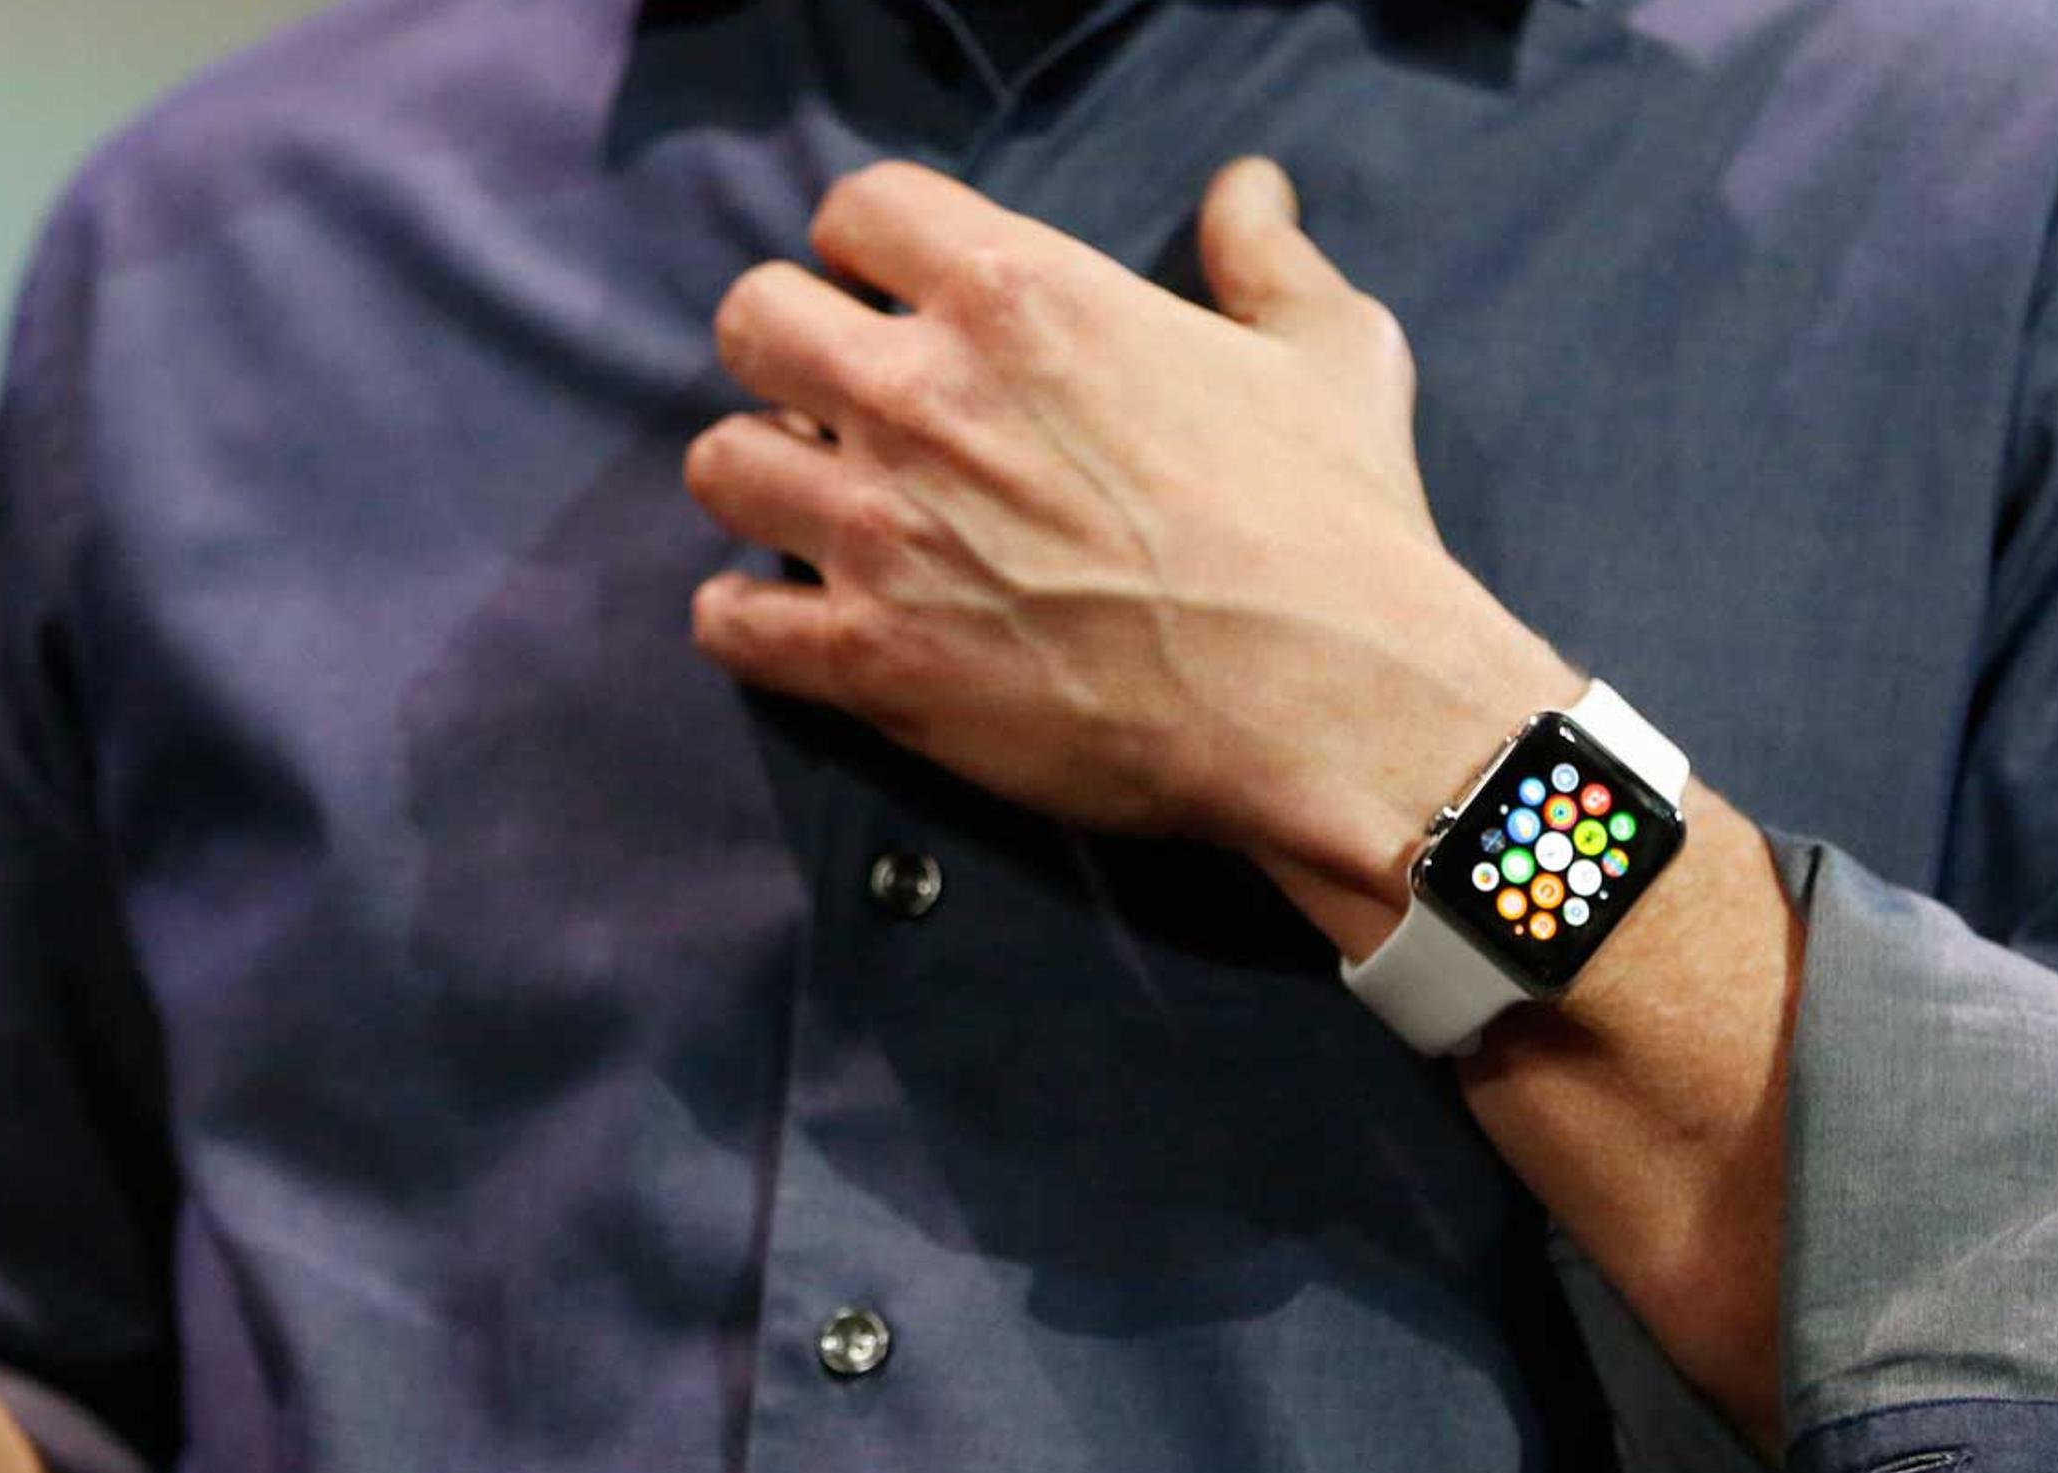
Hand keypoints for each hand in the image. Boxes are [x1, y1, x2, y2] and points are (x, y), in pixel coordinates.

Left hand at [683, 157, 1583, 946]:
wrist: (1328, 698)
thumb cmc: (1337, 522)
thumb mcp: (1329, 347)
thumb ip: (1264, 255)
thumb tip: (1249, 188)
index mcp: (1020, 294)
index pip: (856, 210)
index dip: (867, 250)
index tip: (894, 295)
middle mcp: (925, 398)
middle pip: (753, 320)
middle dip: (787, 351)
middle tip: (841, 401)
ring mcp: (884, 531)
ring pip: (719, 462)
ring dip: (761, 479)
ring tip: (818, 507)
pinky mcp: (872, 660)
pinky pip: (725, 621)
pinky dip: (747, 619)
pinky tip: (798, 619)